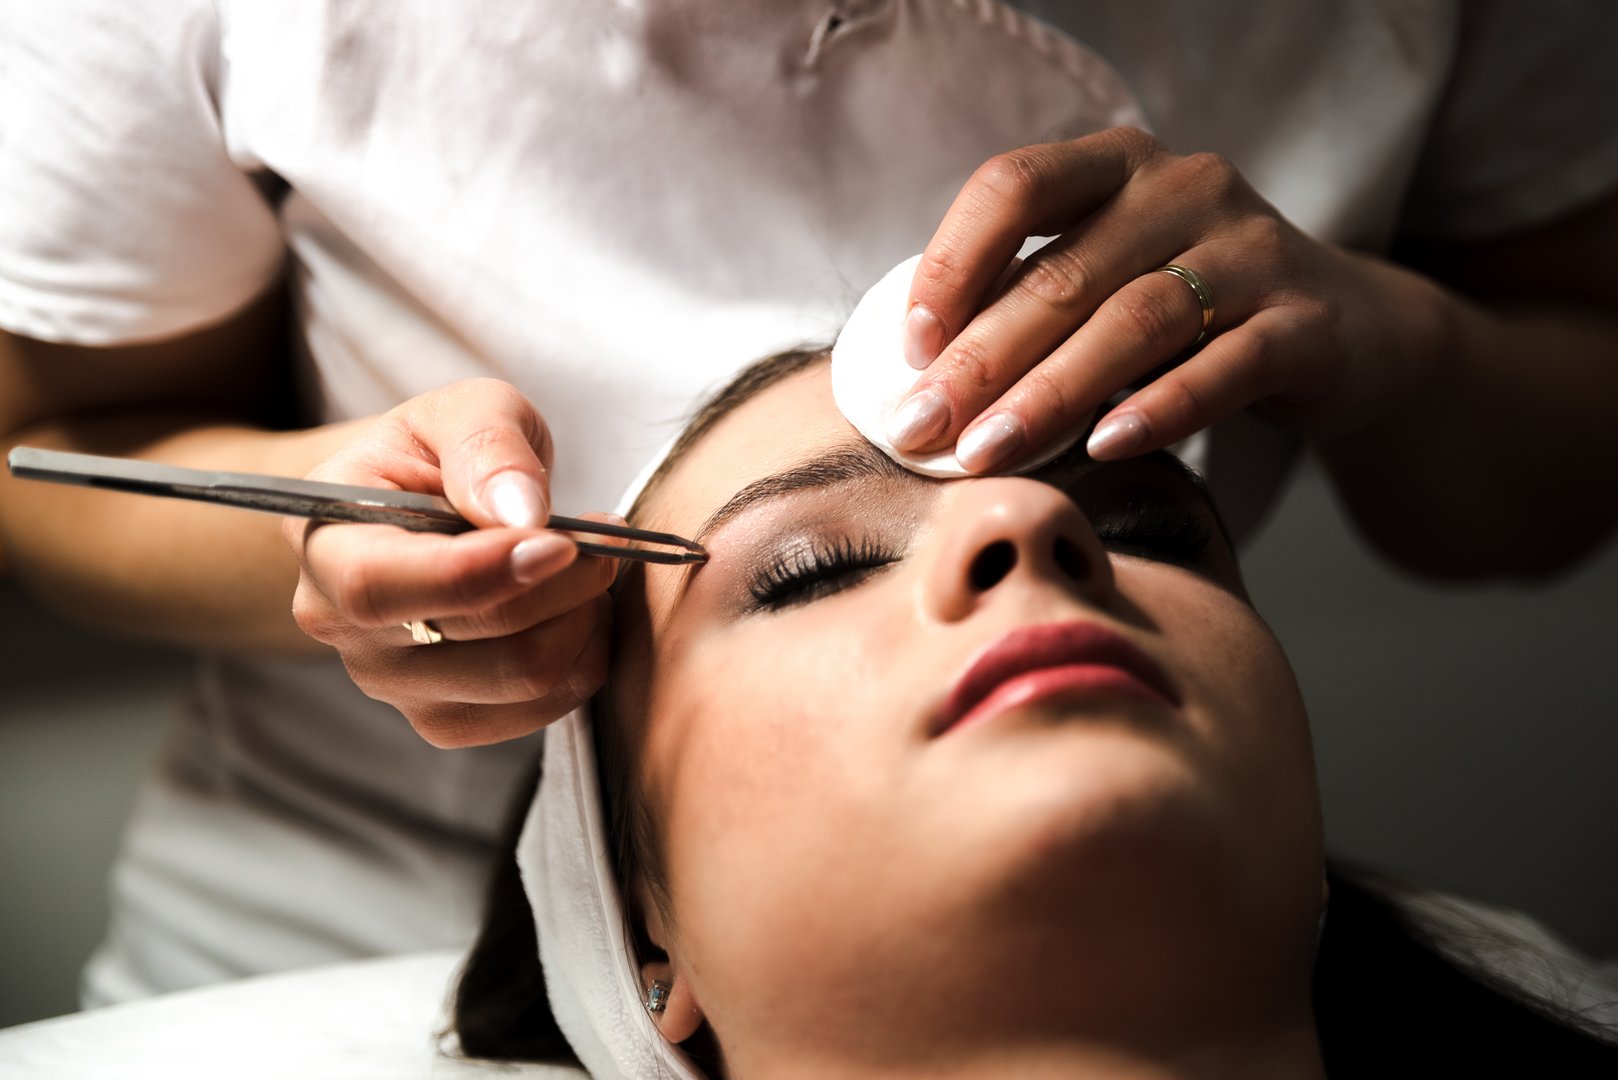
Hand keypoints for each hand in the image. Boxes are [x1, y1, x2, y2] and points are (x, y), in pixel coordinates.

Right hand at [284, 379, 618, 746]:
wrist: (430, 505)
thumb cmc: (442, 452)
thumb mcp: (462, 411)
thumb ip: (487, 446)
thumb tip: (522, 514)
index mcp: (325, 540)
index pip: (380, 587)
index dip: (479, 572)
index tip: (560, 542)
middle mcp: (341, 625)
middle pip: (476, 632)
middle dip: (564, 579)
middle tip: (601, 534)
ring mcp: (392, 683)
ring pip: (522, 677)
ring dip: (583, 615)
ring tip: (587, 566)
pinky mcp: (447, 717)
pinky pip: (545, 706)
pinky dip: (587, 654)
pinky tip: (578, 609)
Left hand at [892, 127, 1442, 470]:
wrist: (1347, 334)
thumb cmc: (1188, 315)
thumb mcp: (1106, 281)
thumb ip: (1030, 301)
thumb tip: (917, 381)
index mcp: (1117, 165)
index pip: (1014, 185)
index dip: (953, 262)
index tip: (912, 346)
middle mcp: (1185, 187)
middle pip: (1064, 274)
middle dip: (981, 360)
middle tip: (921, 430)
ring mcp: (1253, 250)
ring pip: (1136, 321)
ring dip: (1051, 394)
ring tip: (989, 453)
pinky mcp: (1306, 324)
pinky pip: (1226, 366)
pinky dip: (1160, 408)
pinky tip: (1104, 447)